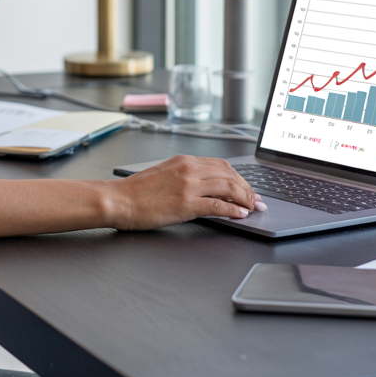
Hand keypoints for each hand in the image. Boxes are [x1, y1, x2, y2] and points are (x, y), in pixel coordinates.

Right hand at [109, 155, 265, 229]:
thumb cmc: (136, 191)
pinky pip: (218, 206)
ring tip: (252, 209)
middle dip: (248, 189)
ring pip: (228, 188)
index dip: (240, 178)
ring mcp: (188, 186)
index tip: (248, 189)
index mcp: (184, 160)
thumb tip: (208, 188)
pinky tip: (240, 215)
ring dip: (245, 199)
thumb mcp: (165, 175)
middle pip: (230, 174)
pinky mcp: (186, 204)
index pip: (222, 165)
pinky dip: (233, 211)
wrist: (118, 200)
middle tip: (257, 201)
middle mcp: (189, 169)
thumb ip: (186, 177)